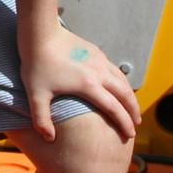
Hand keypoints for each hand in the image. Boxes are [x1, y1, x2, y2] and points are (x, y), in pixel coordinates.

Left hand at [19, 24, 139, 141]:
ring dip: (130, 96)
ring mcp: (99, 60)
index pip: (113, 108)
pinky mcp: (96, 52)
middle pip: (125, 94)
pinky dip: (122, 82)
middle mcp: (99, 72)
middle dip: (133, 111)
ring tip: (132, 108)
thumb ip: (41, 119)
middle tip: (137, 124)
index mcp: (88, 85)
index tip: (130, 134)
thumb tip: (49, 138)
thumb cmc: (37, 64)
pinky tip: (119, 87)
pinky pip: (115, 70)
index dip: (124, 123)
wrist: (40, 33)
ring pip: (122, 80)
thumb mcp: (36, 94)